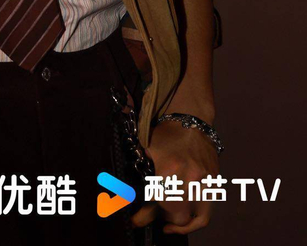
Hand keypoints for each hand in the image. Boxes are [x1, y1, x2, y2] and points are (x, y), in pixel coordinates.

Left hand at [129, 120, 219, 234]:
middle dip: (162, 216)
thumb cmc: (167, 135)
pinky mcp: (214, 186)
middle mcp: (190, 179)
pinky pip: (205, 215)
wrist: (192, 120)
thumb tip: (130, 208)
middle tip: (153, 211)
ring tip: (167, 222)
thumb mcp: (148, 153)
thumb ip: (142, 180)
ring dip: (177, 223)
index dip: (144, 215)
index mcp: (170, 169)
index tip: (136, 220)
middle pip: (175, 214)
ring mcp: (204, 183)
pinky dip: (194, 224)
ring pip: (191, 219)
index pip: (157, 203)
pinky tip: (182, 225)